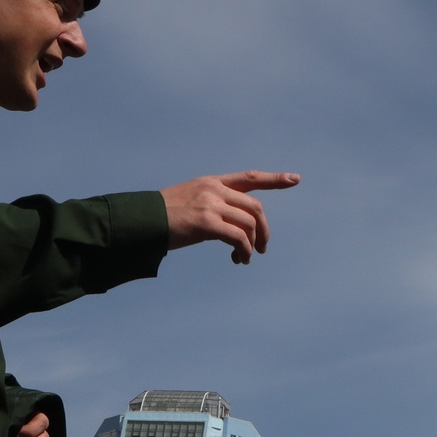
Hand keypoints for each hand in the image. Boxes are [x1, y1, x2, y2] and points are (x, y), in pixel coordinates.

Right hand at [163, 169, 298, 263]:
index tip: (295, 179)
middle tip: (263, 248)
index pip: (249, 177)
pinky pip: (238, 238)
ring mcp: (211, 204)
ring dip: (253, 245)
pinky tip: (239, 259)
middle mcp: (214, 190)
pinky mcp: (206, 223)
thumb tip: (237, 227)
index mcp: (212, 182)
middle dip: (264, 230)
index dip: (274, 179)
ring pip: (249, 224)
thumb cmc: (163, 216)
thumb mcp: (191, 200)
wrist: (141, 221)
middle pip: (255, 208)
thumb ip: (214, 205)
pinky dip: (244, 250)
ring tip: (245, 258)